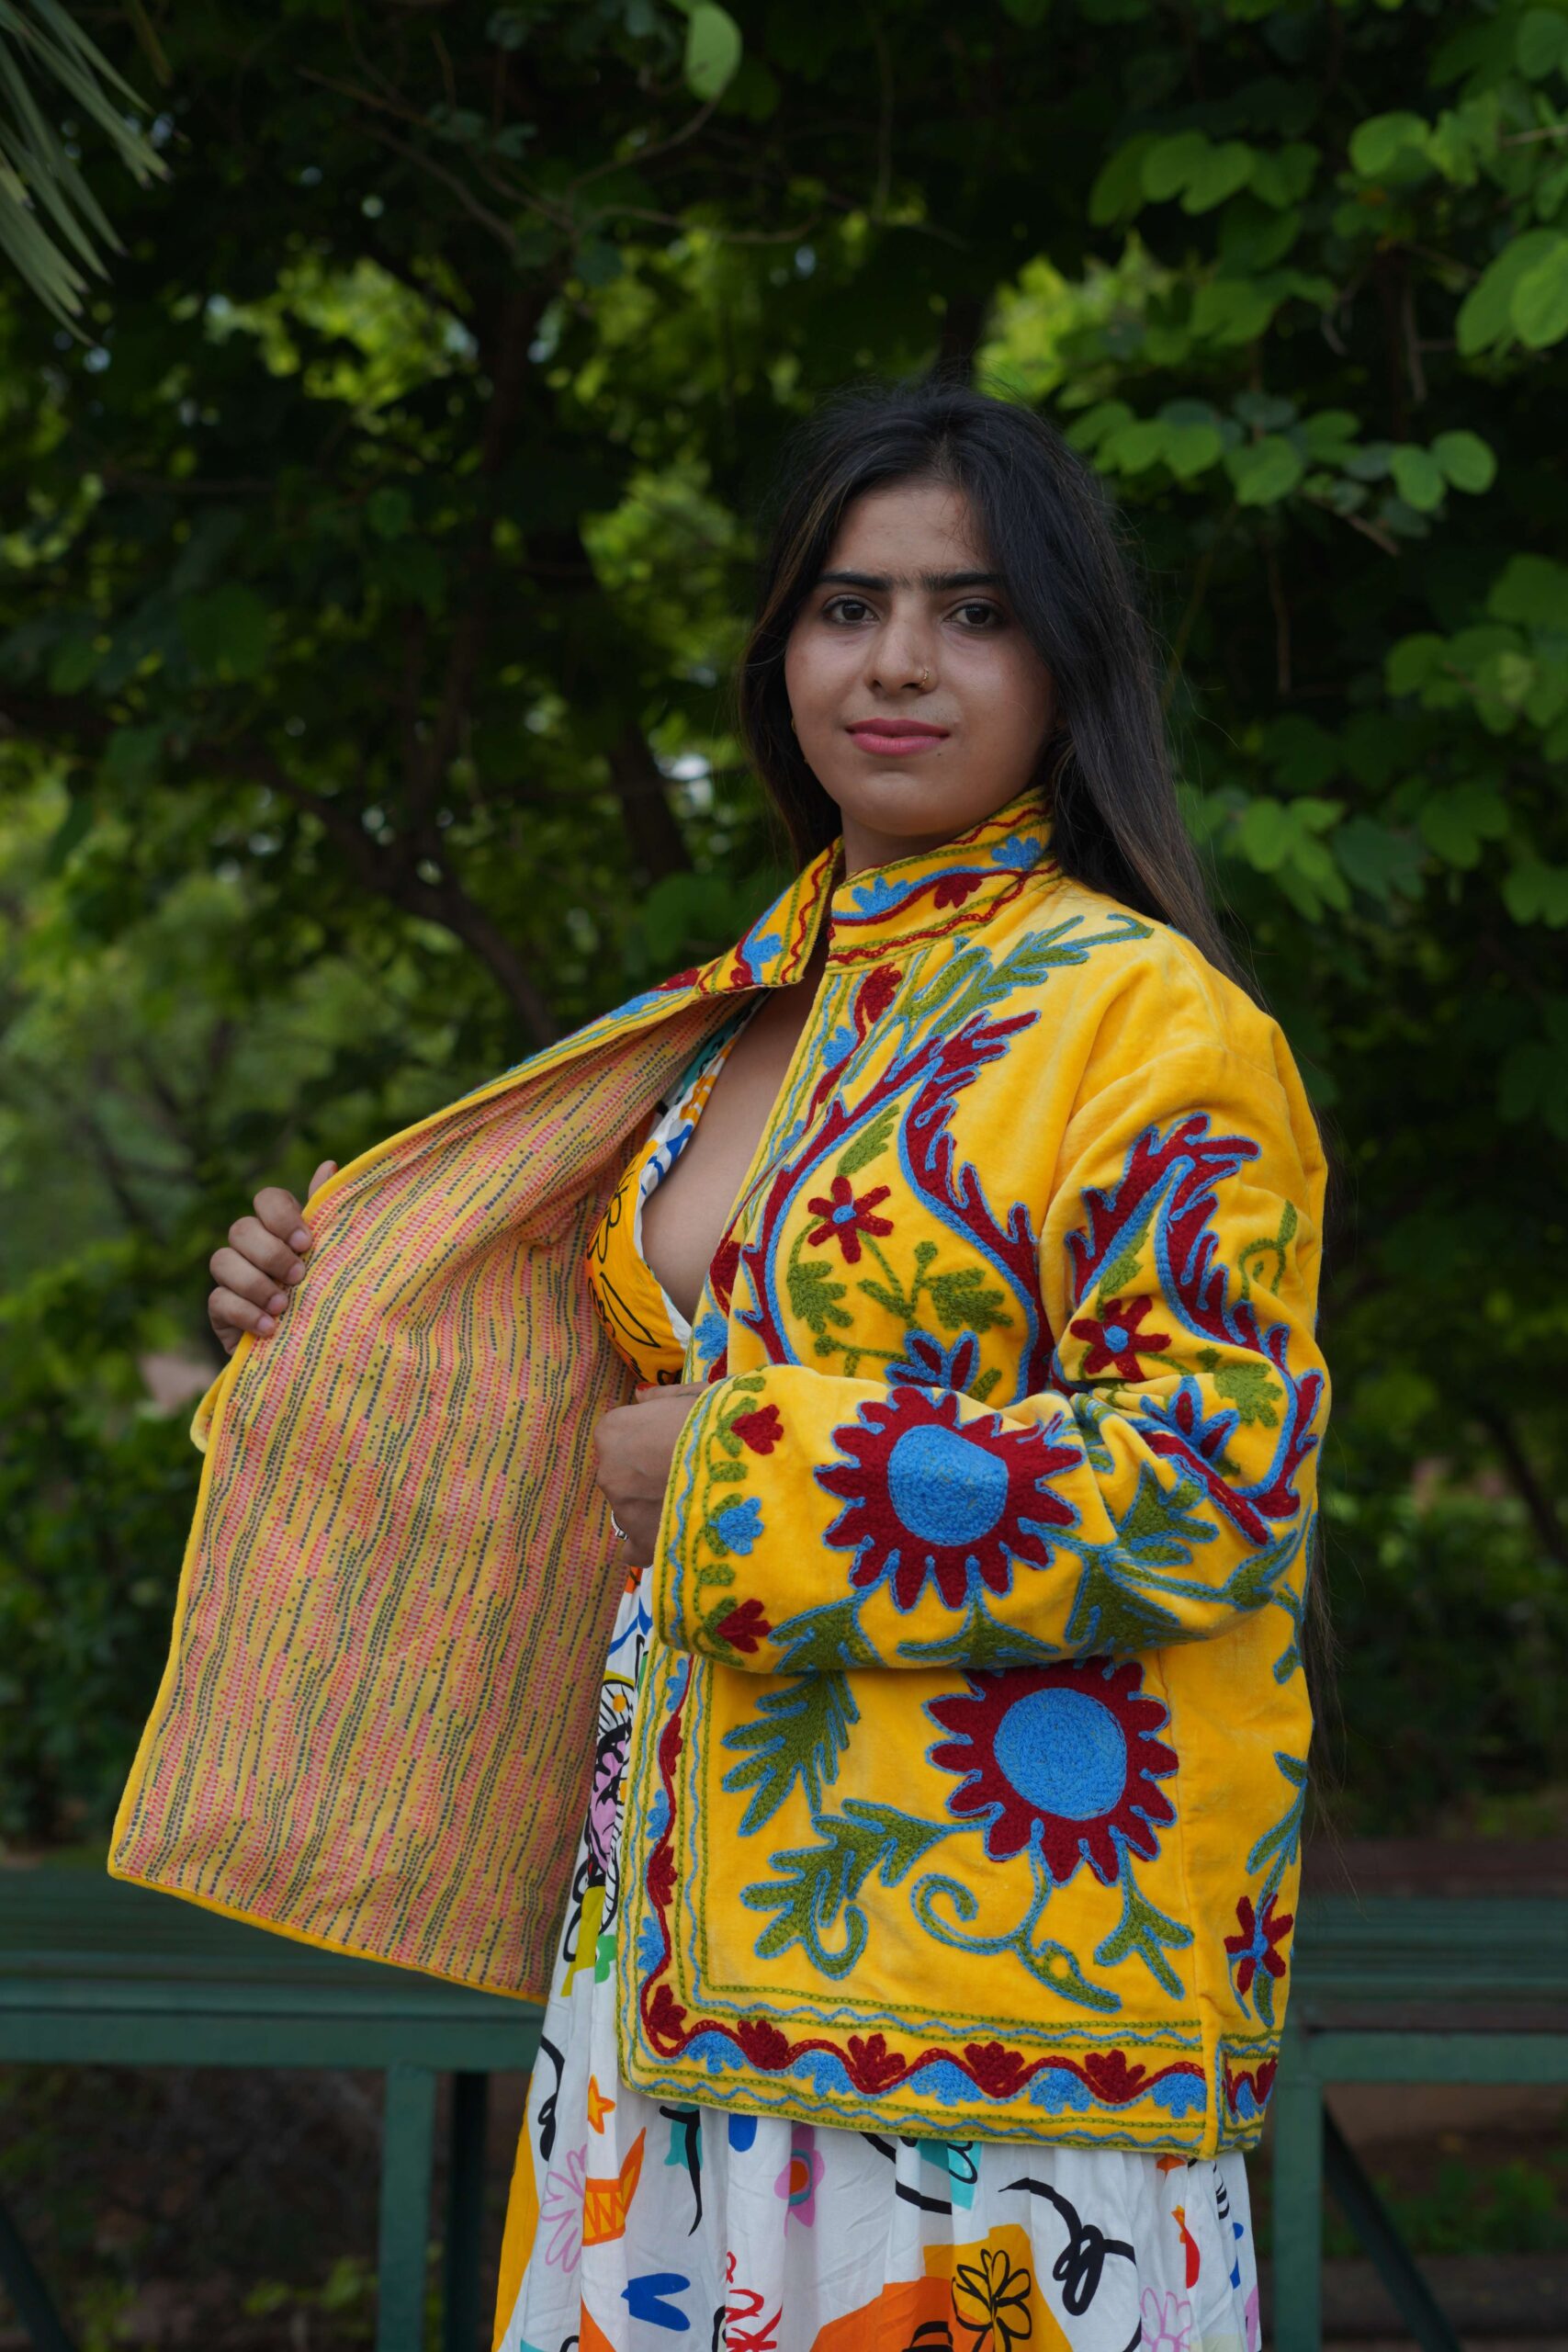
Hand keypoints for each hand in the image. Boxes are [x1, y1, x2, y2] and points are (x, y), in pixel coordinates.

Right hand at [207, 1159, 337, 1353]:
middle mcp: (252, 1248)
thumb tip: (330, 1164)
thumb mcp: (333, 1261)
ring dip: (255, 1283)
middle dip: (270, 1253)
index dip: (281, 1216)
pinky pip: (218, 1300)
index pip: (267, 1199)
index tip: (306, 1243)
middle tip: (298, 1277)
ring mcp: (232, 1278)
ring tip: (283, 1306)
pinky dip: (245, 1312)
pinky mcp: (220, 1310)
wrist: (316, 1355)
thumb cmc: (327, 1300)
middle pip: (242, 1228)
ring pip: (221, 1260)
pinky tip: (269, 1328)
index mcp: (281, 1230)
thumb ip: (328, 1216)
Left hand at [593, 1382, 705, 1560]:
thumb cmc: (720, 1422)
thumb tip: (640, 1398)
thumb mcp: (694, 1396)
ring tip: (691, 1506)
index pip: (618, 1435)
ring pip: (630, 1510)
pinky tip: (675, 1538)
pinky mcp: (643, 1544)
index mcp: (614, 1431)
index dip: (647, 1438)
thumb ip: (660, 1397)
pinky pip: (635, 1549)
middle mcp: (609, 1472)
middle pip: (622, 1474)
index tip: (673, 1443)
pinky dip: (651, 1544)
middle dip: (646, 1475)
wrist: (747, 1467)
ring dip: (652, 1508)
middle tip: (685, 1475)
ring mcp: (624, 1511)